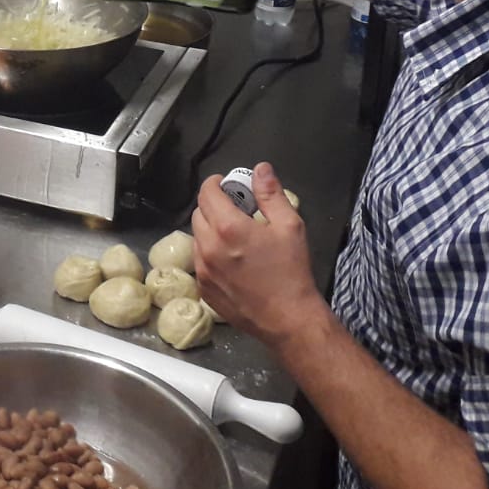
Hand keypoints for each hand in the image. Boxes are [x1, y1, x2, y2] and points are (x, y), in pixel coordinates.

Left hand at [191, 163, 327, 352]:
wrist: (289, 319)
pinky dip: (209, 253)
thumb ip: (271, 193)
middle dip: (214, 205)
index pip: (206, 192)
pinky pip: (199, 261)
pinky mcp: (204, 289)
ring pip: (197, 237)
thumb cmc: (291, 271)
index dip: (215, 184)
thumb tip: (260, 169)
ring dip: (210, 230)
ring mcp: (202, 270)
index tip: (227, 185)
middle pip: (199, 213)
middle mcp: (208, 246)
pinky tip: (231, 261)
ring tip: (234, 237)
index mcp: (228, 227)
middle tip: (235, 210)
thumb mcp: (289, 226)